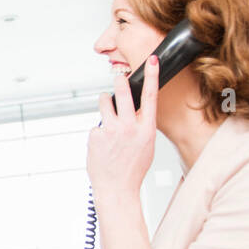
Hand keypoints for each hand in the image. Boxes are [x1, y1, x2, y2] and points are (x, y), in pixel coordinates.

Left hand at [87, 54, 157, 201]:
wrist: (117, 188)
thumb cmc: (133, 168)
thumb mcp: (146, 145)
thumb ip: (141, 126)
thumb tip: (132, 111)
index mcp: (147, 129)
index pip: (151, 96)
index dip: (152, 76)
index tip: (153, 61)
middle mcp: (129, 127)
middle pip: (122, 93)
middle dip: (119, 79)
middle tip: (117, 73)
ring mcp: (111, 130)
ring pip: (105, 104)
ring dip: (105, 103)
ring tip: (109, 116)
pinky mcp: (96, 135)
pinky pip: (97, 126)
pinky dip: (99, 132)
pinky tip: (102, 145)